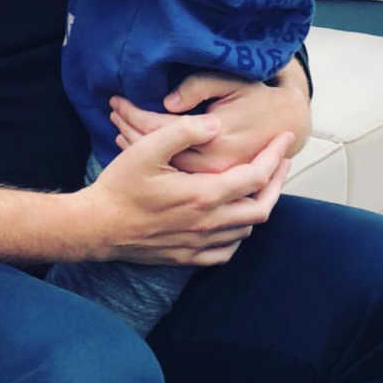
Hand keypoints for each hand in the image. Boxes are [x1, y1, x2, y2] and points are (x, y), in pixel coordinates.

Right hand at [79, 117, 295, 265]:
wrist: (97, 226)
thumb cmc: (121, 185)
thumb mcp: (147, 148)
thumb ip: (184, 132)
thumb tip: (216, 125)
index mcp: (203, 195)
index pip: (255, 177)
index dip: (275, 156)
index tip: (285, 139)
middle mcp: (208, 223)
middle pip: (262, 207)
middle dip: (277, 182)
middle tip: (280, 160)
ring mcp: (199, 244)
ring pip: (247, 229)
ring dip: (260, 205)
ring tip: (260, 183)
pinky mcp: (188, 257)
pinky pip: (228, 250)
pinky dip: (239, 233)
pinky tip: (234, 219)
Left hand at [110, 60, 311, 173]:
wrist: (288, 122)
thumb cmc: (258, 99)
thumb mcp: (230, 83)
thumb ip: (197, 88)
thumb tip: (166, 103)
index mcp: (216, 141)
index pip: (161, 128)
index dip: (135, 113)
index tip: (117, 100)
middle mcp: (213, 167)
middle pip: (157, 150)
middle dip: (130, 130)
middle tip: (114, 113)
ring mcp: (214, 183)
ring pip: (163, 165)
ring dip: (138, 146)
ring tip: (120, 127)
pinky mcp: (215, 190)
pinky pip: (175, 177)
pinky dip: (155, 161)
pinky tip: (141, 147)